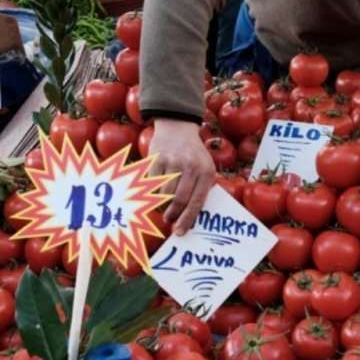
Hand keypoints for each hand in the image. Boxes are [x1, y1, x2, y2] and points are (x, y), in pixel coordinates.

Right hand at [149, 118, 215, 234]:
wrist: (179, 128)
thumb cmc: (194, 155)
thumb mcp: (205, 168)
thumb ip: (201, 189)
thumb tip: (190, 219)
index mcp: (206, 171)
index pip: (197, 201)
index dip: (187, 219)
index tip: (180, 232)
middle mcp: (191, 166)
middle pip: (178, 200)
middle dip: (172, 215)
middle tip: (168, 220)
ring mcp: (173, 162)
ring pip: (164, 193)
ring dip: (162, 204)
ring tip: (163, 203)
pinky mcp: (158, 158)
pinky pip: (153, 183)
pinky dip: (153, 189)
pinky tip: (156, 187)